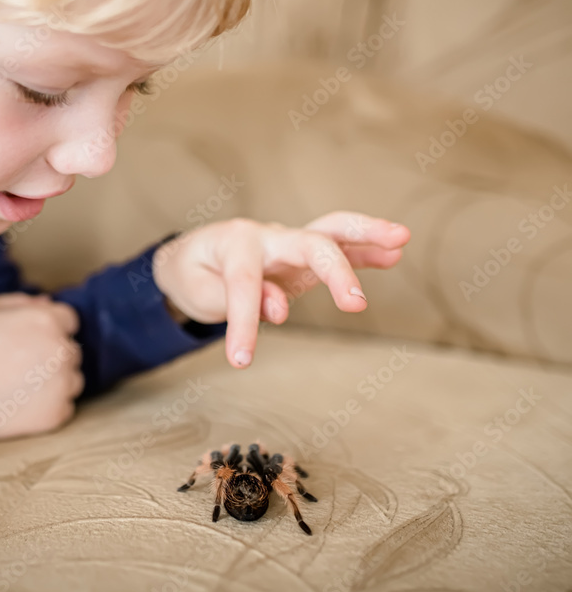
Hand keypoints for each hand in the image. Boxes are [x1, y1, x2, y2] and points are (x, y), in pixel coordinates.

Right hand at [0, 292, 83, 450]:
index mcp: (46, 320)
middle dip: (51, 355)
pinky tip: (21, 404)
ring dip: (55, 382)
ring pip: (73, 380)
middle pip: (71, 350)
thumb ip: (20, 302)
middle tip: (17, 365)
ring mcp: (61, 385)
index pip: (69, 320)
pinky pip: (65, 408)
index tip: (26, 342)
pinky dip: (49, 407)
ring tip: (18, 386)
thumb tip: (47, 303)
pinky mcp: (55, 415)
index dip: (48, 329)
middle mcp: (61, 351)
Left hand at [152, 211, 410, 368]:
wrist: (190, 256)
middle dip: (334, 271)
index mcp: (234, 245)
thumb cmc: (194, 274)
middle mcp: (266, 237)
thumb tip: (278, 307)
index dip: (244, 324)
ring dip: (366, 234)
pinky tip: (395, 252)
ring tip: (401, 238)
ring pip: (331, 231)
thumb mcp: (199, 291)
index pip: (244, 285)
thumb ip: (232, 300)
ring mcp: (287, 243)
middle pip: (306, 244)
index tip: (241, 360)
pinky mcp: (302, 256)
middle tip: (357, 305)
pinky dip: (365, 248)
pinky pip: (337, 246)